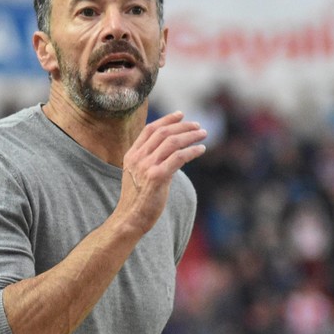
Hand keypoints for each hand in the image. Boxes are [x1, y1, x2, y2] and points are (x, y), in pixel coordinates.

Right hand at [117, 111, 206, 233]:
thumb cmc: (138, 199)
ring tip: (203, 134)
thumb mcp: (138, 175)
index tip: (181, 115)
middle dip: (183, 126)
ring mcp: (147, 167)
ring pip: (172, 142)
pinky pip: (179, 157)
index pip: (150, 129)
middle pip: (163, 133)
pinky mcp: (158, 177)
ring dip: (190, 136)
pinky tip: (201, 149)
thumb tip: (173, 152)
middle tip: (198, 126)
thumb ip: (150, 161)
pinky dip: (192, 150)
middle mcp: (138, 158)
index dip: (167, 120)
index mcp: (132, 155)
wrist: (130, 218)